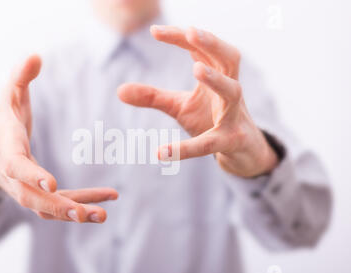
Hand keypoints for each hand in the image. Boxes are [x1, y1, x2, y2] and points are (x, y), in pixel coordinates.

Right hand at [0, 55, 117, 222]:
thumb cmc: (3, 122)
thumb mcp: (8, 96)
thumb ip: (19, 77)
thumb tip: (35, 55)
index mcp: (7, 150)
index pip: (16, 166)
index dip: (32, 175)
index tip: (53, 184)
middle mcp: (14, 177)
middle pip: (32, 199)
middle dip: (59, 206)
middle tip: (87, 214)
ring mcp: (25, 191)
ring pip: (46, 210)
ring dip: (74, 213)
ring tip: (103, 214)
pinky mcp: (38, 196)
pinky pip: (59, 205)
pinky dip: (82, 203)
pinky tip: (108, 198)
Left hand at [117, 26, 277, 177]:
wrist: (241, 150)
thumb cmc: (211, 120)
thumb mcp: (179, 106)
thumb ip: (152, 96)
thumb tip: (119, 90)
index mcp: (216, 76)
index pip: (200, 50)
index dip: (182, 38)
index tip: (155, 31)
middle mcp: (229, 89)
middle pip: (229, 58)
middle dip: (213, 43)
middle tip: (192, 31)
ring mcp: (234, 115)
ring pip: (232, 92)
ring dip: (217, 79)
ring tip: (197, 69)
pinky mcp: (233, 141)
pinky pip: (211, 143)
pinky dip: (188, 148)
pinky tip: (162, 152)